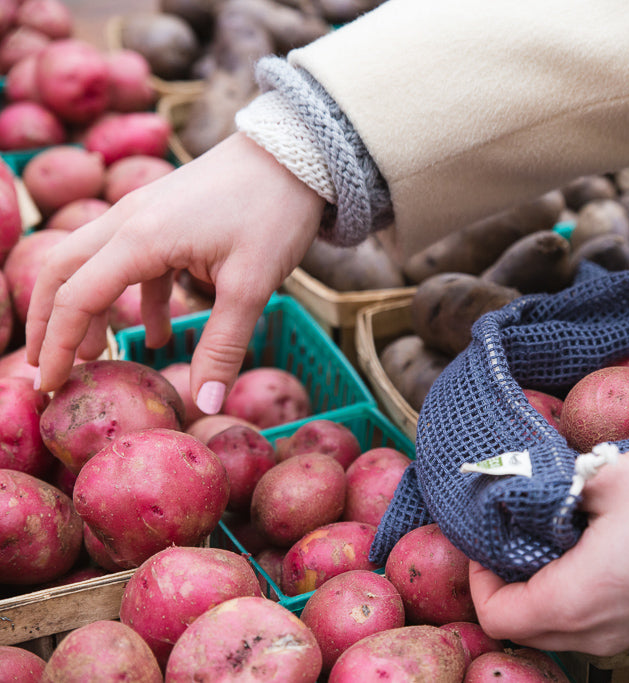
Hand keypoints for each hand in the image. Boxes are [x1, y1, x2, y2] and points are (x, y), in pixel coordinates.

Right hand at [26, 132, 325, 409]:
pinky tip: (161, 334)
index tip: (50, 386)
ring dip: (88, 309)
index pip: (76, 298)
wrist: (298, 153)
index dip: (58, 346)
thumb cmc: (274, 211)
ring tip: (95, 355)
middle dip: (50, 324)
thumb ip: (223, 345)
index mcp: (140, 238)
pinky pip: (134, 259)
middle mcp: (128, 221)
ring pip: (93, 263)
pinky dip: (137, 298)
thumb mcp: (252, 285)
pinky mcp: (165, 214)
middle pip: (62, 273)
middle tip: (48, 370)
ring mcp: (144, 213)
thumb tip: (205, 406)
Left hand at [469, 443, 628, 656]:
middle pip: (527, 625)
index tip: (491, 536)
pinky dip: (582, 591)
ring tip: (561, 532)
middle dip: (511, 581)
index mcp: (576, 601)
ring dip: (548, 585)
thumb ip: (558, 488)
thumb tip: (533, 492)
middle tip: (520, 531)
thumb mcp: (610, 477)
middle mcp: (598, 633)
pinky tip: (598, 546)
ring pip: (564, 626)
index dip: (481, 576)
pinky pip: (598, 621)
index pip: (498, 615)